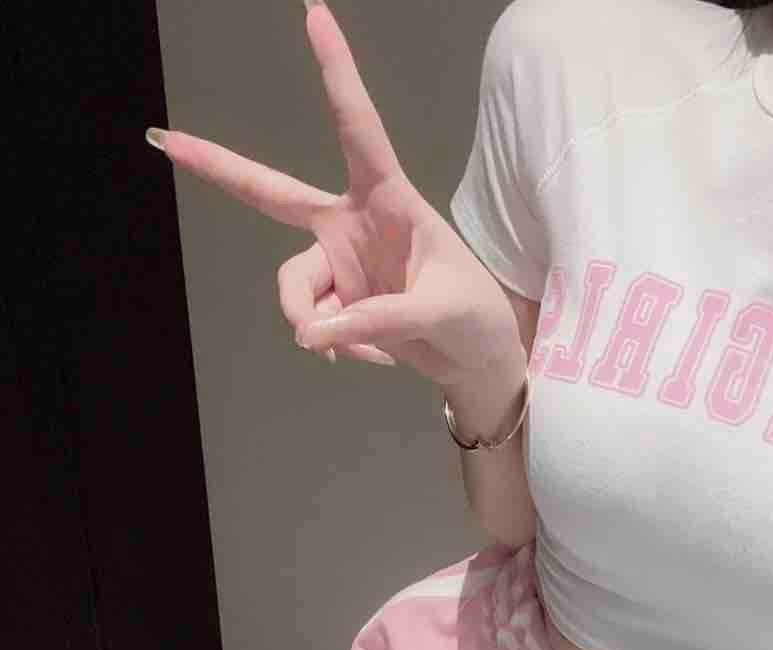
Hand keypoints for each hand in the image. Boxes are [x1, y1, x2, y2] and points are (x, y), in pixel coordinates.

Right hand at [147, 0, 526, 392]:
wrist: (476, 361)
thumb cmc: (474, 317)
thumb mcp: (440, 311)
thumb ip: (378, 320)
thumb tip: (313, 335)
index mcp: (389, 201)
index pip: (359, 129)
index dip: (337, 74)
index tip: (315, 16)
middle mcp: (352, 226)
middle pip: (272, 194)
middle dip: (219, 167)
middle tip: (166, 140)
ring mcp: (339, 266)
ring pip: (292, 288)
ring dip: (314, 324)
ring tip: (357, 348)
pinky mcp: (335, 306)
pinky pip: (312, 326)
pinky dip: (336, 346)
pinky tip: (373, 356)